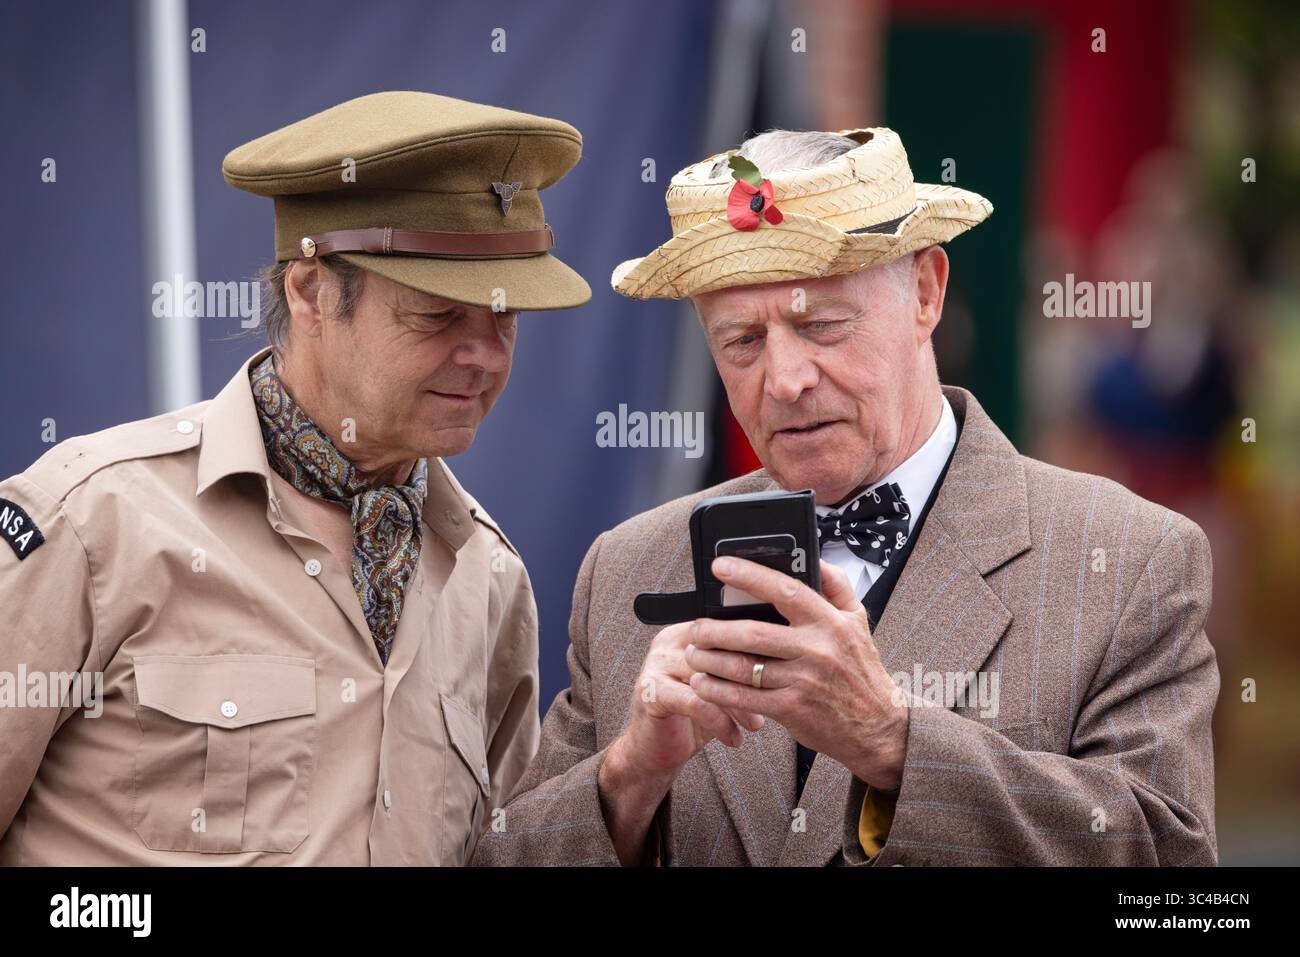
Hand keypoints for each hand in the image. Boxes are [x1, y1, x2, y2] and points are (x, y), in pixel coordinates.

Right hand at [617, 619, 766, 779]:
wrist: (653, 751)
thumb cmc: (691, 717)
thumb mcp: (720, 688)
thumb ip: (738, 669)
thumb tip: (783, 662)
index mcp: (686, 633)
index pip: (726, 630)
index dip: (756, 651)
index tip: (781, 673)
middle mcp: (668, 642)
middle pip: (719, 651)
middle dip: (750, 678)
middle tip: (772, 699)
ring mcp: (656, 664)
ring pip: (710, 676)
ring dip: (738, 703)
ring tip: (755, 723)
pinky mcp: (651, 691)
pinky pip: (696, 702)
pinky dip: (720, 722)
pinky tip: (733, 738)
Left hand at [684, 558, 908, 789]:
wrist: (879, 727)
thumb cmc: (861, 671)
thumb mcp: (858, 621)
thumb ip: (837, 585)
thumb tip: (814, 557)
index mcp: (830, 622)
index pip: (786, 590)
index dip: (750, 575)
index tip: (719, 566)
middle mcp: (817, 650)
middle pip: (753, 633)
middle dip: (715, 629)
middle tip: (695, 627)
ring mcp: (803, 682)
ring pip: (744, 667)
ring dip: (709, 660)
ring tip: (692, 653)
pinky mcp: (791, 710)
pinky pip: (745, 698)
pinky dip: (717, 691)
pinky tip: (702, 683)